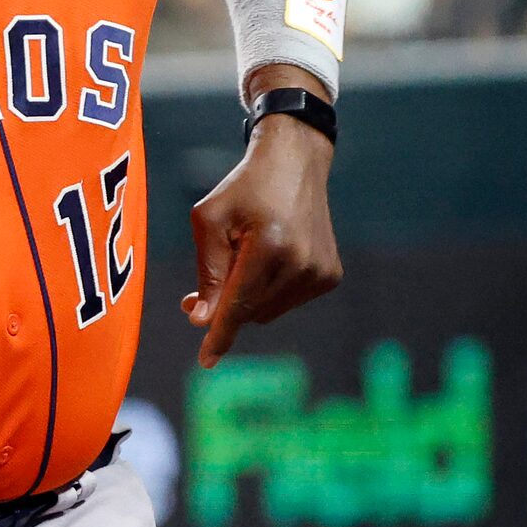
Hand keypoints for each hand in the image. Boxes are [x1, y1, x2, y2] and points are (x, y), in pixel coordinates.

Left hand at [184, 108, 340, 366]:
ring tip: (237, 263)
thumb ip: (207, 273)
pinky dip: (268, 291)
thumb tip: (203, 321)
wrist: (294, 165)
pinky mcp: (330, 276)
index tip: (206, 361)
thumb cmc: (242, 189)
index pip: (239, 303)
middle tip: (195, 296)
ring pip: (267, 312)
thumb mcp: (209, 220)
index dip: (219, 334)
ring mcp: (321, 272)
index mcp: (270, 246)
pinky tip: (267, 258)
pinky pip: (286, 302)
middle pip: (249, 310)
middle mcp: (302, 263)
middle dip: (221, 308)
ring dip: (245, 299)